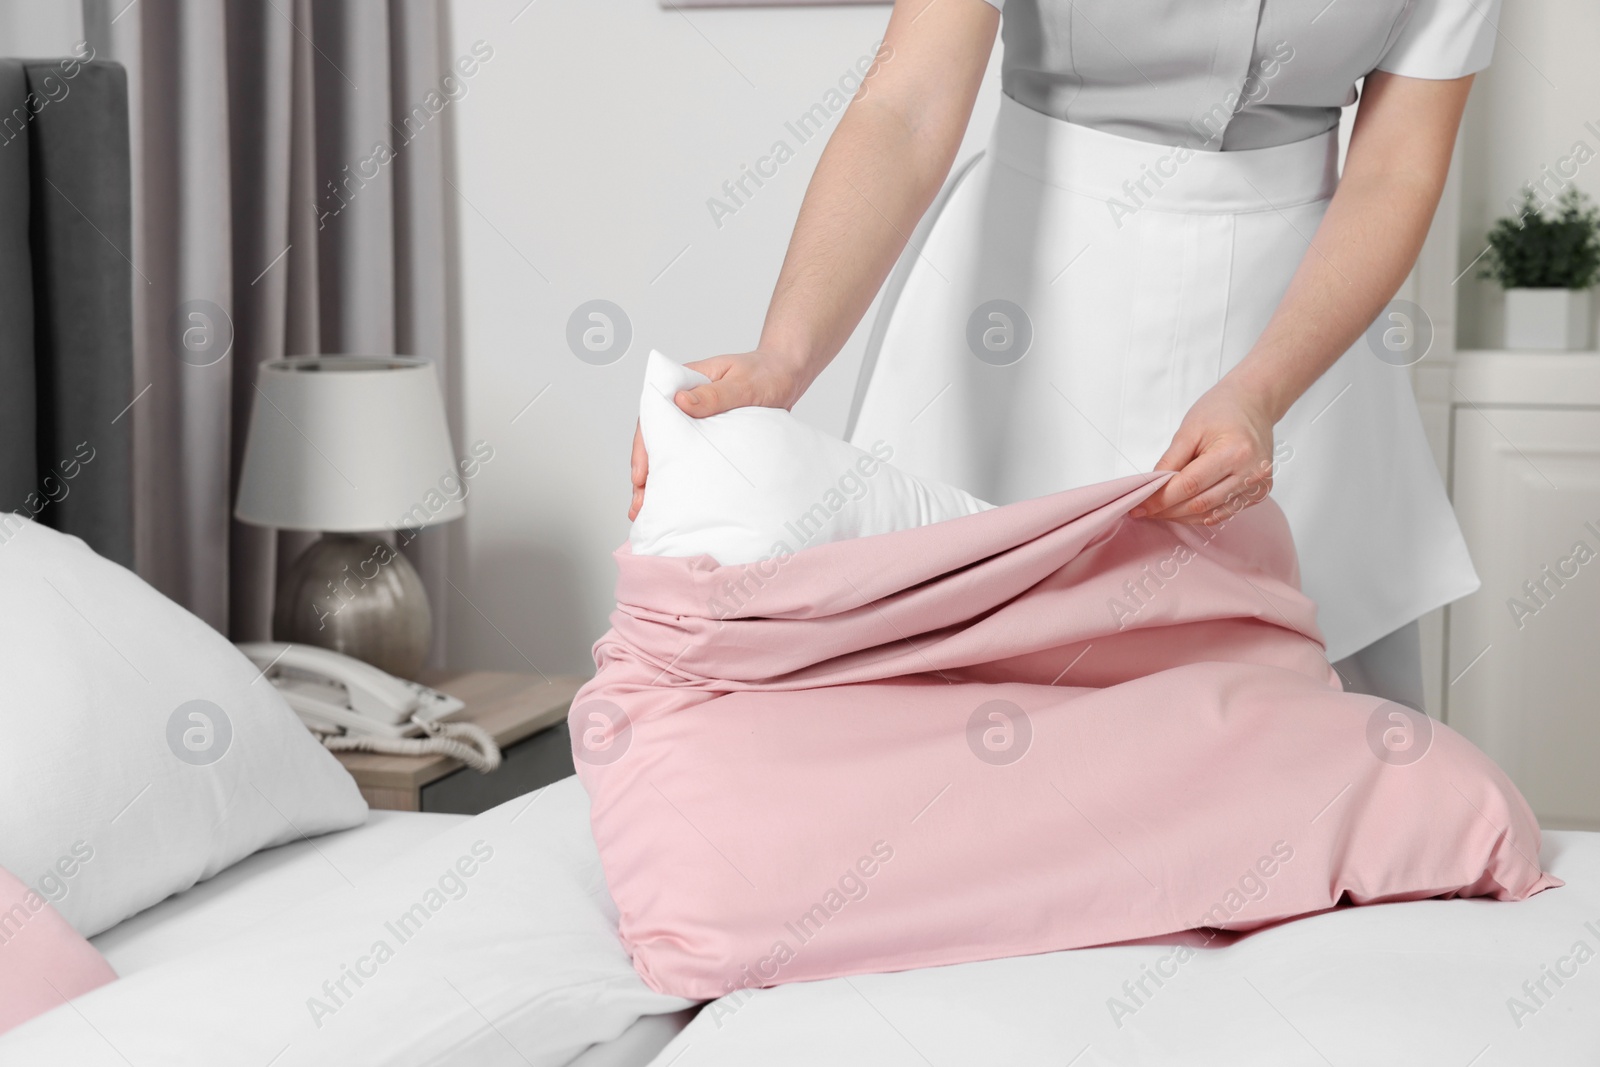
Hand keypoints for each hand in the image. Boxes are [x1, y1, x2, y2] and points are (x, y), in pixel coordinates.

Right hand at [629, 350, 806, 519]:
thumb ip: (713, 395)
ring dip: (660, 478)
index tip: (640, 475)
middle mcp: (685, 402)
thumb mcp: (740, 384)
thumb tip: (681, 402)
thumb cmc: (764, 374)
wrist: (785, 376)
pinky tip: (676, 497)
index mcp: (684, 383)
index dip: (643, 448)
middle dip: (645, 472)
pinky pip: (690, 454)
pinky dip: (681, 475)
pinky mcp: (709, 433)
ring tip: (648, 508)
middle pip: (656, 439)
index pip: (653, 417)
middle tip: (640, 503)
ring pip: (670, 450)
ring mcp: (695, 419)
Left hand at [1129, 378, 1277, 524]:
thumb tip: (1152, 489)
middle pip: (1200, 504)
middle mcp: (1251, 473)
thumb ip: (1170, 461)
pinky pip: (1223, 513)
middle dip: (1167, 510)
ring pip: (1210, 515)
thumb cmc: (1221, 411)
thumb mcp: (1189, 430)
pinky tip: (1182, 509)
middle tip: (1145, 510)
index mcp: (1235, 452)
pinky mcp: (1258, 494)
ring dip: (1181, 516)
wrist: (1253, 404)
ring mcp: (1258, 486)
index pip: (1190, 485)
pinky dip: (1199, 515)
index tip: (1140, 506)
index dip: (1161, 499)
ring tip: (1160, 511)